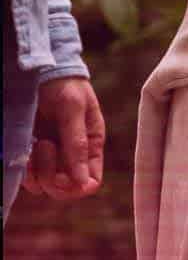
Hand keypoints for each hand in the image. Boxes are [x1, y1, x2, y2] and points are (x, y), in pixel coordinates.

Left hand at [23, 76, 105, 199]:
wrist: (40, 69)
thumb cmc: (63, 84)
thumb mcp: (73, 109)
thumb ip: (78, 143)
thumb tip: (82, 181)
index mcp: (90, 146)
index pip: (90, 182)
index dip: (76, 186)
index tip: (62, 175)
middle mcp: (72, 156)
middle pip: (65, 189)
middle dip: (52, 177)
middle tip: (45, 145)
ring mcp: (51, 156)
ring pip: (44, 186)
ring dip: (37, 170)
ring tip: (36, 141)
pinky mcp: (32, 153)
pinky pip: (27, 175)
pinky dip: (24, 168)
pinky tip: (25, 146)